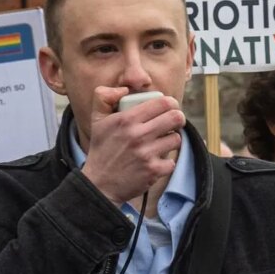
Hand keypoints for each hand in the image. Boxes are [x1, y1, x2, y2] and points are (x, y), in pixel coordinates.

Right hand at [80, 87, 183, 206]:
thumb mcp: (97, 120)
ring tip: (161, 143)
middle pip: (176, 118)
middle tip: (173, 123)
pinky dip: (165, 162)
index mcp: (126, 119)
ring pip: (176, 139)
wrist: (99, 184)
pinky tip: (155, 161)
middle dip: (178, 119)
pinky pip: (171, 161)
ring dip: (171, 141)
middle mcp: (138, 135)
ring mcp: (146, 154)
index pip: (163, 103)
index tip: (170, 108)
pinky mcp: (153, 171)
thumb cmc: (101, 150)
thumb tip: (124, 89)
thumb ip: (104, 97)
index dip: (171, 104)